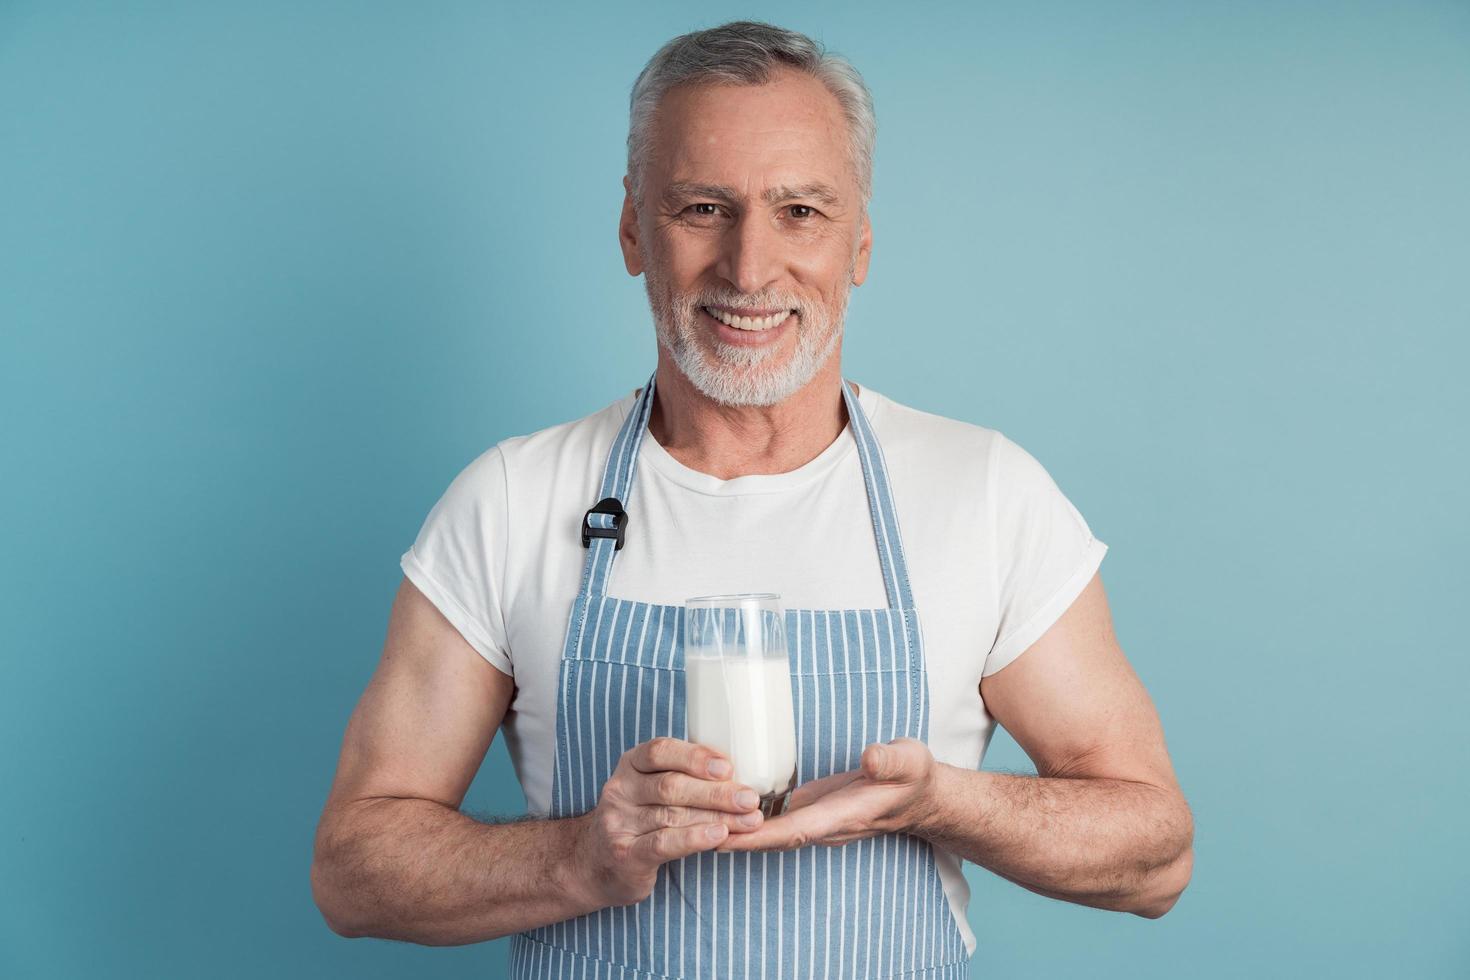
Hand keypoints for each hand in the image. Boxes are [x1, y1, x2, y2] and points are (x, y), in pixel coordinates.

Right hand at [568, 736, 766, 907]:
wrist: (595, 864)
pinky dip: (695, 838)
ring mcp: (618, 823)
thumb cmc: (639, 819)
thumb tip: (738, 772)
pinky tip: (720, 835)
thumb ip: (683, 776)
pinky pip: (663, 843)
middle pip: (671, 786)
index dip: (695, 756)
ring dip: (717, 817)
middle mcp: (620, 790)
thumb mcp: (651, 787)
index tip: (728, 766)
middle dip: (716, 792)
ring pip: (673, 815)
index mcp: (630, 765)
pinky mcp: (625, 854)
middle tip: (750, 798)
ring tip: (749, 820)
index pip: (660, 751)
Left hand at [713, 738, 937, 852]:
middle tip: (689, 827)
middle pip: (770, 837)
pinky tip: (719, 804)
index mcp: (843, 816)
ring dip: (734, 828)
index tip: (723, 836)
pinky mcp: (808, 808)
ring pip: (768, 830)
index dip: (757, 836)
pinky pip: (772, 818)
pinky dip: (745, 816)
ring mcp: (814, 818)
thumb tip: (870, 758)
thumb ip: (889, 761)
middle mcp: (823, 824)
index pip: (794, 831)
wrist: (919, 794)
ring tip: (692, 818)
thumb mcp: (908, 762)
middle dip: (732, 836)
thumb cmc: (913, 777)